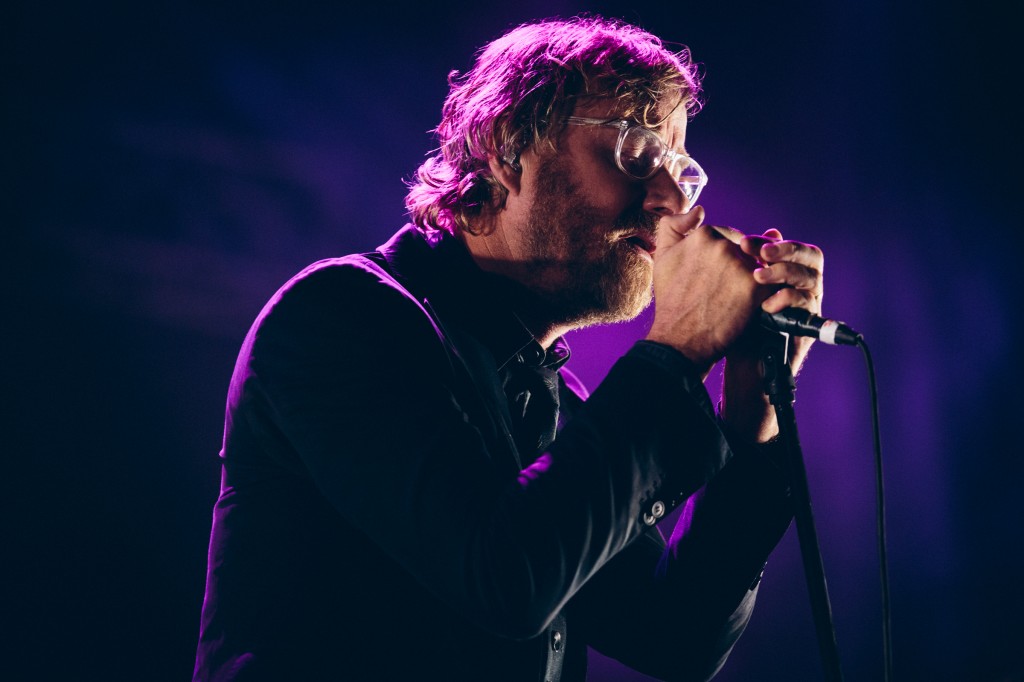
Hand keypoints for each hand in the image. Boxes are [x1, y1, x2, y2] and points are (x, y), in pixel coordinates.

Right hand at [645, 208, 763, 373]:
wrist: (679, 339)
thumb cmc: (671, 300)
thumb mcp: (663, 256)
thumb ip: (674, 225)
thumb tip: (699, 209)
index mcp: (704, 234)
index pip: (728, 236)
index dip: (723, 257)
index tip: (715, 275)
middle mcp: (723, 245)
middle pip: (746, 248)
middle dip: (740, 266)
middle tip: (725, 288)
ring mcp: (741, 266)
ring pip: (759, 264)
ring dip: (754, 278)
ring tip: (738, 296)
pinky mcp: (756, 288)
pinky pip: (771, 282)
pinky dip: (765, 293)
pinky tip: (752, 304)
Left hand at [742, 228, 823, 375]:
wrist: (739, 358)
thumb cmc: (735, 320)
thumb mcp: (735, 287)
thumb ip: (745, 261)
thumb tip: (757, 233)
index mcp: (790, 271)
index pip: (793, 247)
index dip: (773, 241)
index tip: (744, 242)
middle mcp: (805, 284)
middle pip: (811, 256)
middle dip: (786, 251)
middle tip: (761, 253)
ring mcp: (809, 303)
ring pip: (811, 277)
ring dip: (783, 272)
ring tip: (757, 278)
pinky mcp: (810, 324)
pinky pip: (807, 303)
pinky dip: (786, 299)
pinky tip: (765, 304)